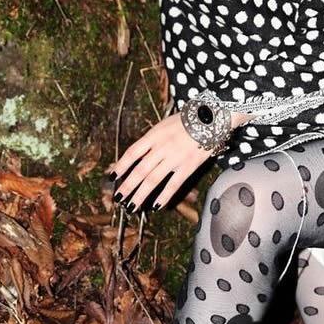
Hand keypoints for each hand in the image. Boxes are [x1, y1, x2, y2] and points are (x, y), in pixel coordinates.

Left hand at [105, 109, 255, 211]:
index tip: (112, 176)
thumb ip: (151, 140)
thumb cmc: (187, 120)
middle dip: (127, 186)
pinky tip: (157, 205)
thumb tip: (136, 155)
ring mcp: (175, 158)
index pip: (132, 152)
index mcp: (154, 135)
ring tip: (131, 206)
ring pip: (153, 180)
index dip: (121, 165)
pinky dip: (164, 196)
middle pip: (140, 170)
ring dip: (140, 195)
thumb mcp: (164, 124)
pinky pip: (173, 184)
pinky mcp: (188, 166)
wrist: (212, 118)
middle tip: (118, 198)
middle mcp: (162, 147)